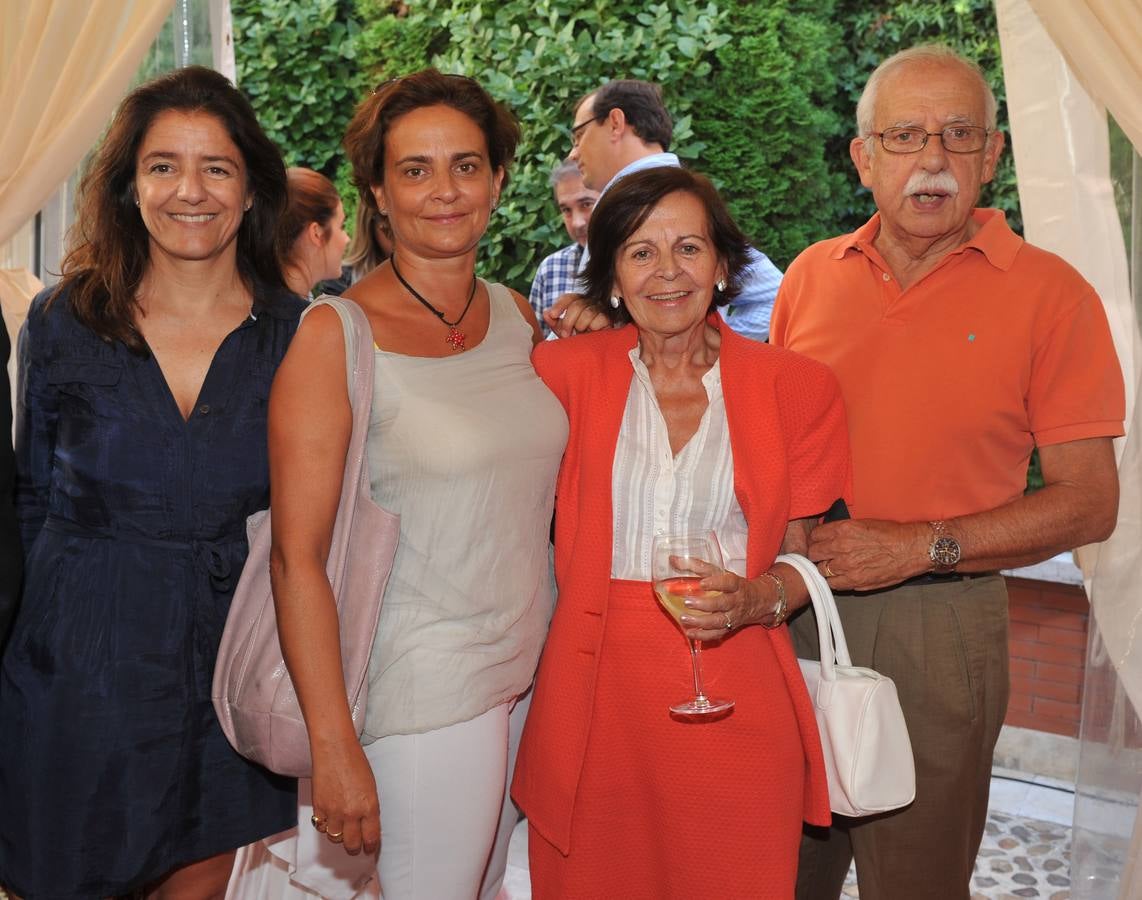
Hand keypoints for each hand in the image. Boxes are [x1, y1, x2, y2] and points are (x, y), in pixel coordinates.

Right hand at [311, 736, 379, 855]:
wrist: (334, 749)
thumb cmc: (355, 762)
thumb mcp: (370, 787)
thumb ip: (369, 808)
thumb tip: (367, 825)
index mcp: (369, 806)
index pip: (371, 837)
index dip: (371, 847)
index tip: (370, 849)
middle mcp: (352, 812)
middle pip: (352, 844)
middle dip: (355, 848)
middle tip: (356, 847)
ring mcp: (333, 811)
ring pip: (335, 838)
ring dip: (339, 837)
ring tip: (342, 831)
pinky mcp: (318, 807)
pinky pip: (321, 827)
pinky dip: (325, 826)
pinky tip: (329, 820)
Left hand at [543, 292, 613, 337]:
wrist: (592, 351)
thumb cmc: (578, 338)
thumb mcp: (562, 330)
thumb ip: (553, 321)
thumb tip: (546, 313)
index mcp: (578, 302)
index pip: (568, 298)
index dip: (559, 305)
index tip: (552, 315)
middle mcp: (589, 302)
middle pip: (576, 305)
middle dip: (568, 321)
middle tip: (565, 334)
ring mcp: (600, 309)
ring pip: (587, 312)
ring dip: (580, 326)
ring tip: (580, 335)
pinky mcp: (608, 319)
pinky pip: (598, 320)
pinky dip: (592, 328)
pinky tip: (592, 334)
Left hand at [678, 566, 772, 640]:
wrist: (756, 601)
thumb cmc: (732, 585)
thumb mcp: (719, 572)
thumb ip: (697, 566)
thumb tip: (673, 560)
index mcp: (735, 585)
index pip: (728, 583)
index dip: (716, 583)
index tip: (702, 583)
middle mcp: (735, 601)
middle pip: (722, 604)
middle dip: (704, 604)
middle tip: (687, 602)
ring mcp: (732, 617)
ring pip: (719, 621)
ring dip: (701, 622)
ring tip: (684, 618)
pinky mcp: (728, 628)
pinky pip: (716, 634)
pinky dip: (702, 635)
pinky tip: (690, 632)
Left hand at [809, 519, 929, 590]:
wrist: (912, 549)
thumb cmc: (892, 534)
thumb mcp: (863, 523)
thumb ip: (842, 531)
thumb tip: (828, 536)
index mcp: (843, 529)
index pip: (815, 536)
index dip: (816, 540)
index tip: (819, 542)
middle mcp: (841, 547)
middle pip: (813, 553)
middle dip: (816, 554)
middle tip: (822, 556)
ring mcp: (846, 566)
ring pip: (821, 570)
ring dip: (825, 569)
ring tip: (832, 568)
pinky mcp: (855, 581)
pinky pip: (833, 584)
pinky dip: (834, 581)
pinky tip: (841, 577)